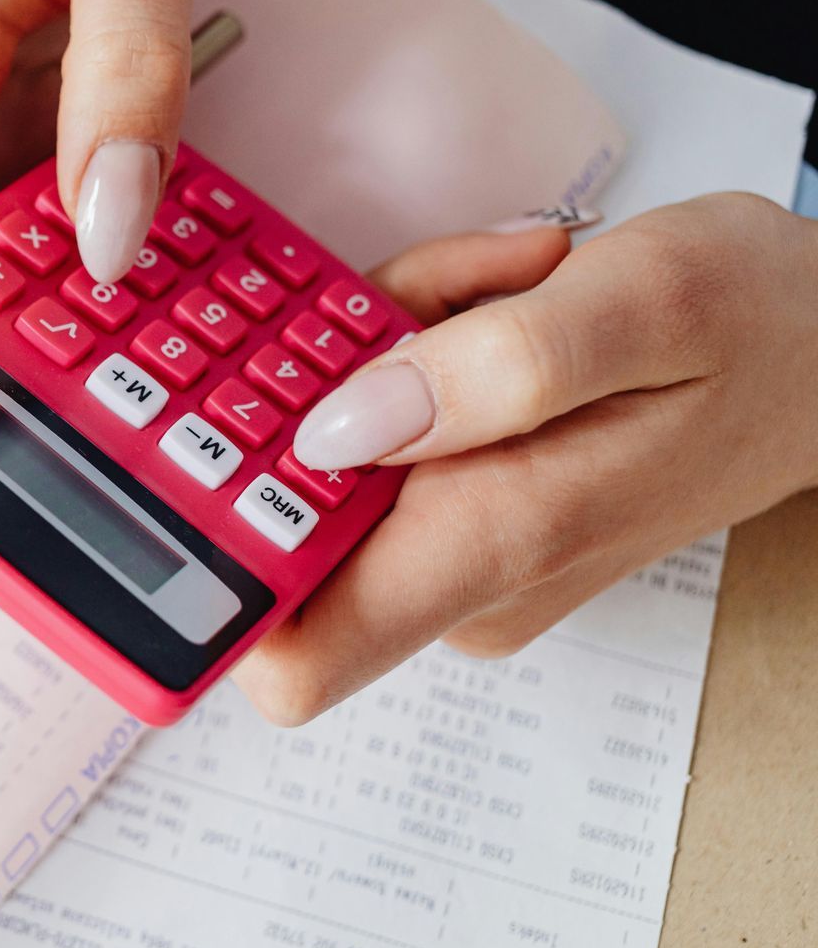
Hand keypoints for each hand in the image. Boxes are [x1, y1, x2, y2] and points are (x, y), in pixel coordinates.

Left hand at [234, 194, 817, 724]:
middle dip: (311, 386)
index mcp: (491, 546)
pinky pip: (375, 425)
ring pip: (327, 447)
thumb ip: (493, 371)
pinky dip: (409, 350)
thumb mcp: (642, 302)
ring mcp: (458, 542)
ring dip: (378, 349)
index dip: (211, 580)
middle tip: (425, 304)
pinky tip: (493, 302)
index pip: (294, 655)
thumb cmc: (757, 322)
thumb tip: (334, 432)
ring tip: (496, 291)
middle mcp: (460, 574)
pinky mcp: (462, 504)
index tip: (191, 465)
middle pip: (286, 510)